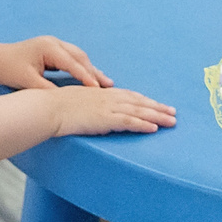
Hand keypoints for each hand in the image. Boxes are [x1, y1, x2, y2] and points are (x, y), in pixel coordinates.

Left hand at [0, 34, 110, 91]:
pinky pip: (72, 58)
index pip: (73, 63)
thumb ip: (47, 89)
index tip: (97, 89)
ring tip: (105, 82)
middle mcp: (54, 42)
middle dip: (94, 71)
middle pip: (80, 57)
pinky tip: (91, 77)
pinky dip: (82, 68)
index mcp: (48, 47)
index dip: (86, 77)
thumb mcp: (28, 81)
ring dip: (91, 69)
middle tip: (108, 85)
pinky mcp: (53, 49)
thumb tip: (65, 99)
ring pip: (79, 56)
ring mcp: (54, 44)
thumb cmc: (8, 69)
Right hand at [46, 85, 177, 136]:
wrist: (47, 107)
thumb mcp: (78, 103)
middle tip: (174, 113)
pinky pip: (128, 121)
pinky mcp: (104, 118)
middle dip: (158, 107)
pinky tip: (154, 128)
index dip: (146, 101)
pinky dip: (143, 124)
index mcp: (103, 93)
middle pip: (140, 102)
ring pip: (139, 111)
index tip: (158, 104)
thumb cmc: (56, 106)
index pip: (130, 96)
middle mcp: (109, 97)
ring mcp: (108, 107)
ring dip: (157, 116)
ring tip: (172, 122)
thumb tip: (99, 117)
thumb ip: (91, 107)